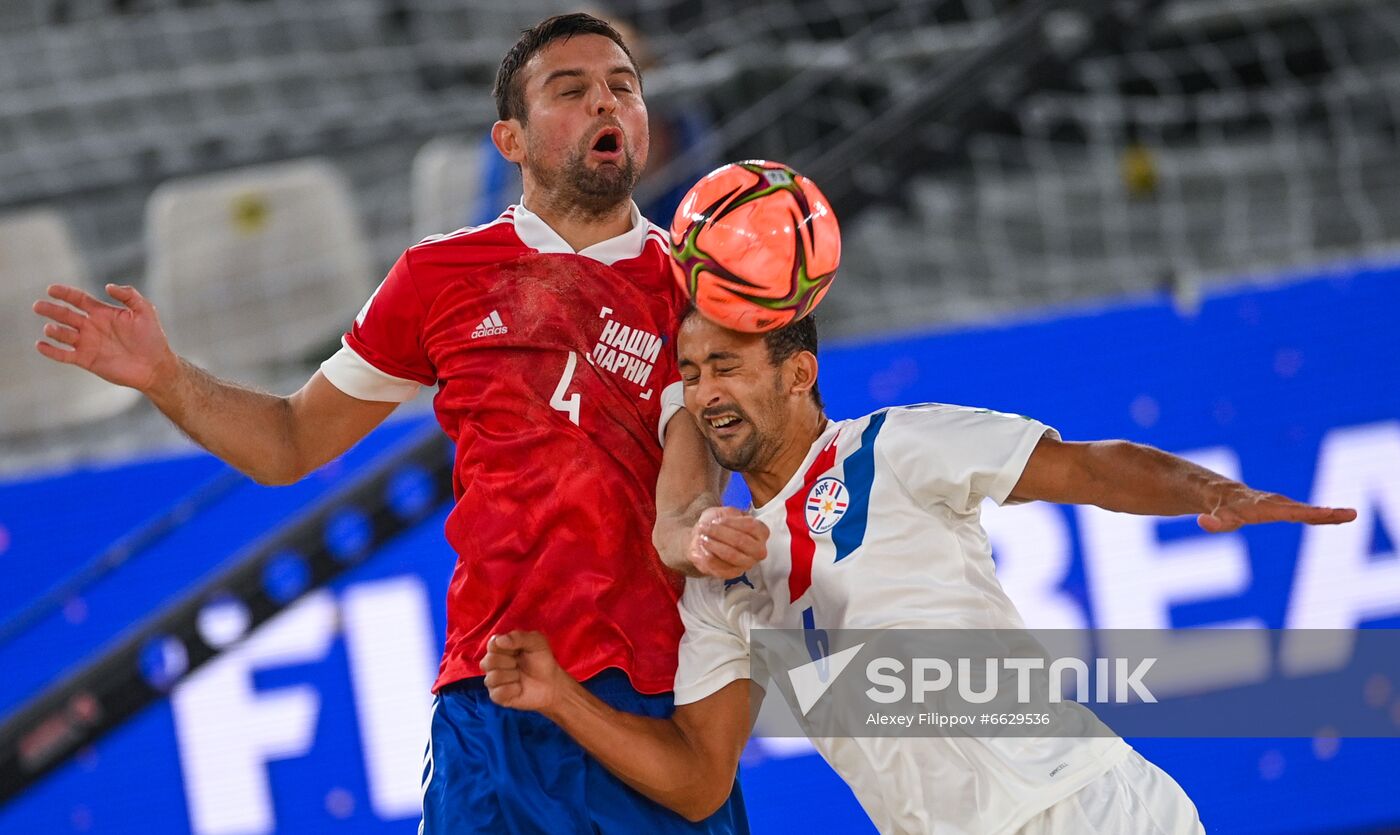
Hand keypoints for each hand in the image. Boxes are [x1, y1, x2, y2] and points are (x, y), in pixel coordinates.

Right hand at [33, 284, 177, 394]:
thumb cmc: (152, 337)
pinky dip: (51, 351)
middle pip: (65, 315)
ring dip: (54, 331)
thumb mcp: (145, 310)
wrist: (155, 366)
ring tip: (51, 328)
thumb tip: (107, 286)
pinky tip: (40, 345)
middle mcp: (91, 326)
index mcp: (102, 313)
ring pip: (63, 335)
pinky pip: (64, 355)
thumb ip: (129, 295)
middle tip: (38, 305)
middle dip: (51, 310)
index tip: (51, 289)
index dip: (65, 293)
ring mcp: (87, 343)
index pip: (78, 299)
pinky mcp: (86, 360)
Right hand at [481, 631, 572, 712]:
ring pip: (492, 678)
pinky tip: (519, 688)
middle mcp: (492, 663)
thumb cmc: (542, 660)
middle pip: (488, 661)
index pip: (492, 644)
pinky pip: (498, 692)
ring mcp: (493, 680)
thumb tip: (499, 640)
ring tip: (520, 676)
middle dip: (509, 662)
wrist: (551, 683)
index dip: (507, 647)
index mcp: (499, 647)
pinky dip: (513, 689)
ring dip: (512, 676)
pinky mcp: (497, 696)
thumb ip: (519, 637)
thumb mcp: (537, 642)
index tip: (519, 650)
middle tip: (520, 664)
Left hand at [688, 506, 768, 579]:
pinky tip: (702, 549)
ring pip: (731, 555)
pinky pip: (720, 567)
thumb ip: (728, 514)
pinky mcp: (733, 574)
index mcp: (761, 532)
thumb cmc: (718, 525)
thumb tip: (723, 520)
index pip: (751, 526)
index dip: (731, 522)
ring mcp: (747, 564)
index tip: (716, 520)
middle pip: (741, 541)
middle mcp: (758, 550)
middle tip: (704, 528)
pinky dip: (708, 556)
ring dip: (713, 545)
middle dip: (720, 533)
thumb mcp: (724, 512)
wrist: (704, 539)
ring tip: (702, 538)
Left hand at [1198, 488, 1355, 532]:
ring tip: (1350, 515)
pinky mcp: (1284, 508)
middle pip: (1303, 510)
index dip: (1306, 514)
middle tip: (1349, 514)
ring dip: (1328, 513)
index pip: (1288, 512)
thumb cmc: (1220, 508)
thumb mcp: (1216, 517)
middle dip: (1324, 513)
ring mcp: (1282, 505)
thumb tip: (1202, 521)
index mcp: (1263, 507)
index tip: (1325, 514)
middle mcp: (1276, 504)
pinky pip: (1305, 512)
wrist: (1221, 494)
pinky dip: (1322, 514)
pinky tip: (1337, 517)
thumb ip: (1213, 522)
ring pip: (1307, 510)